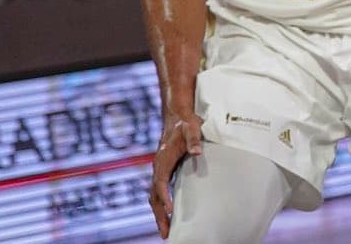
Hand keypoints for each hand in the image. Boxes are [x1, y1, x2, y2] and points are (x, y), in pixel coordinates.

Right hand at [148, 111, 202, 237]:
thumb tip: (197, 152)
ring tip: (166, 232)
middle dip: (159, 215)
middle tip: (165, 233)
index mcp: (163, 160)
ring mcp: (159, 172)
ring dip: (159, 215)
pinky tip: (168, 216)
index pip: (160, 182)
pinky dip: (161, 207)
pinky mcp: (164, 173)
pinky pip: (159, 194)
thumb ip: (194, 140)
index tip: (170, 211)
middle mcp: (158, 168)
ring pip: (155, 198)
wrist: (177, 118)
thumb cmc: (185, 124)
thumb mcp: (192, 128)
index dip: (164, 197)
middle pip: (154, 196)